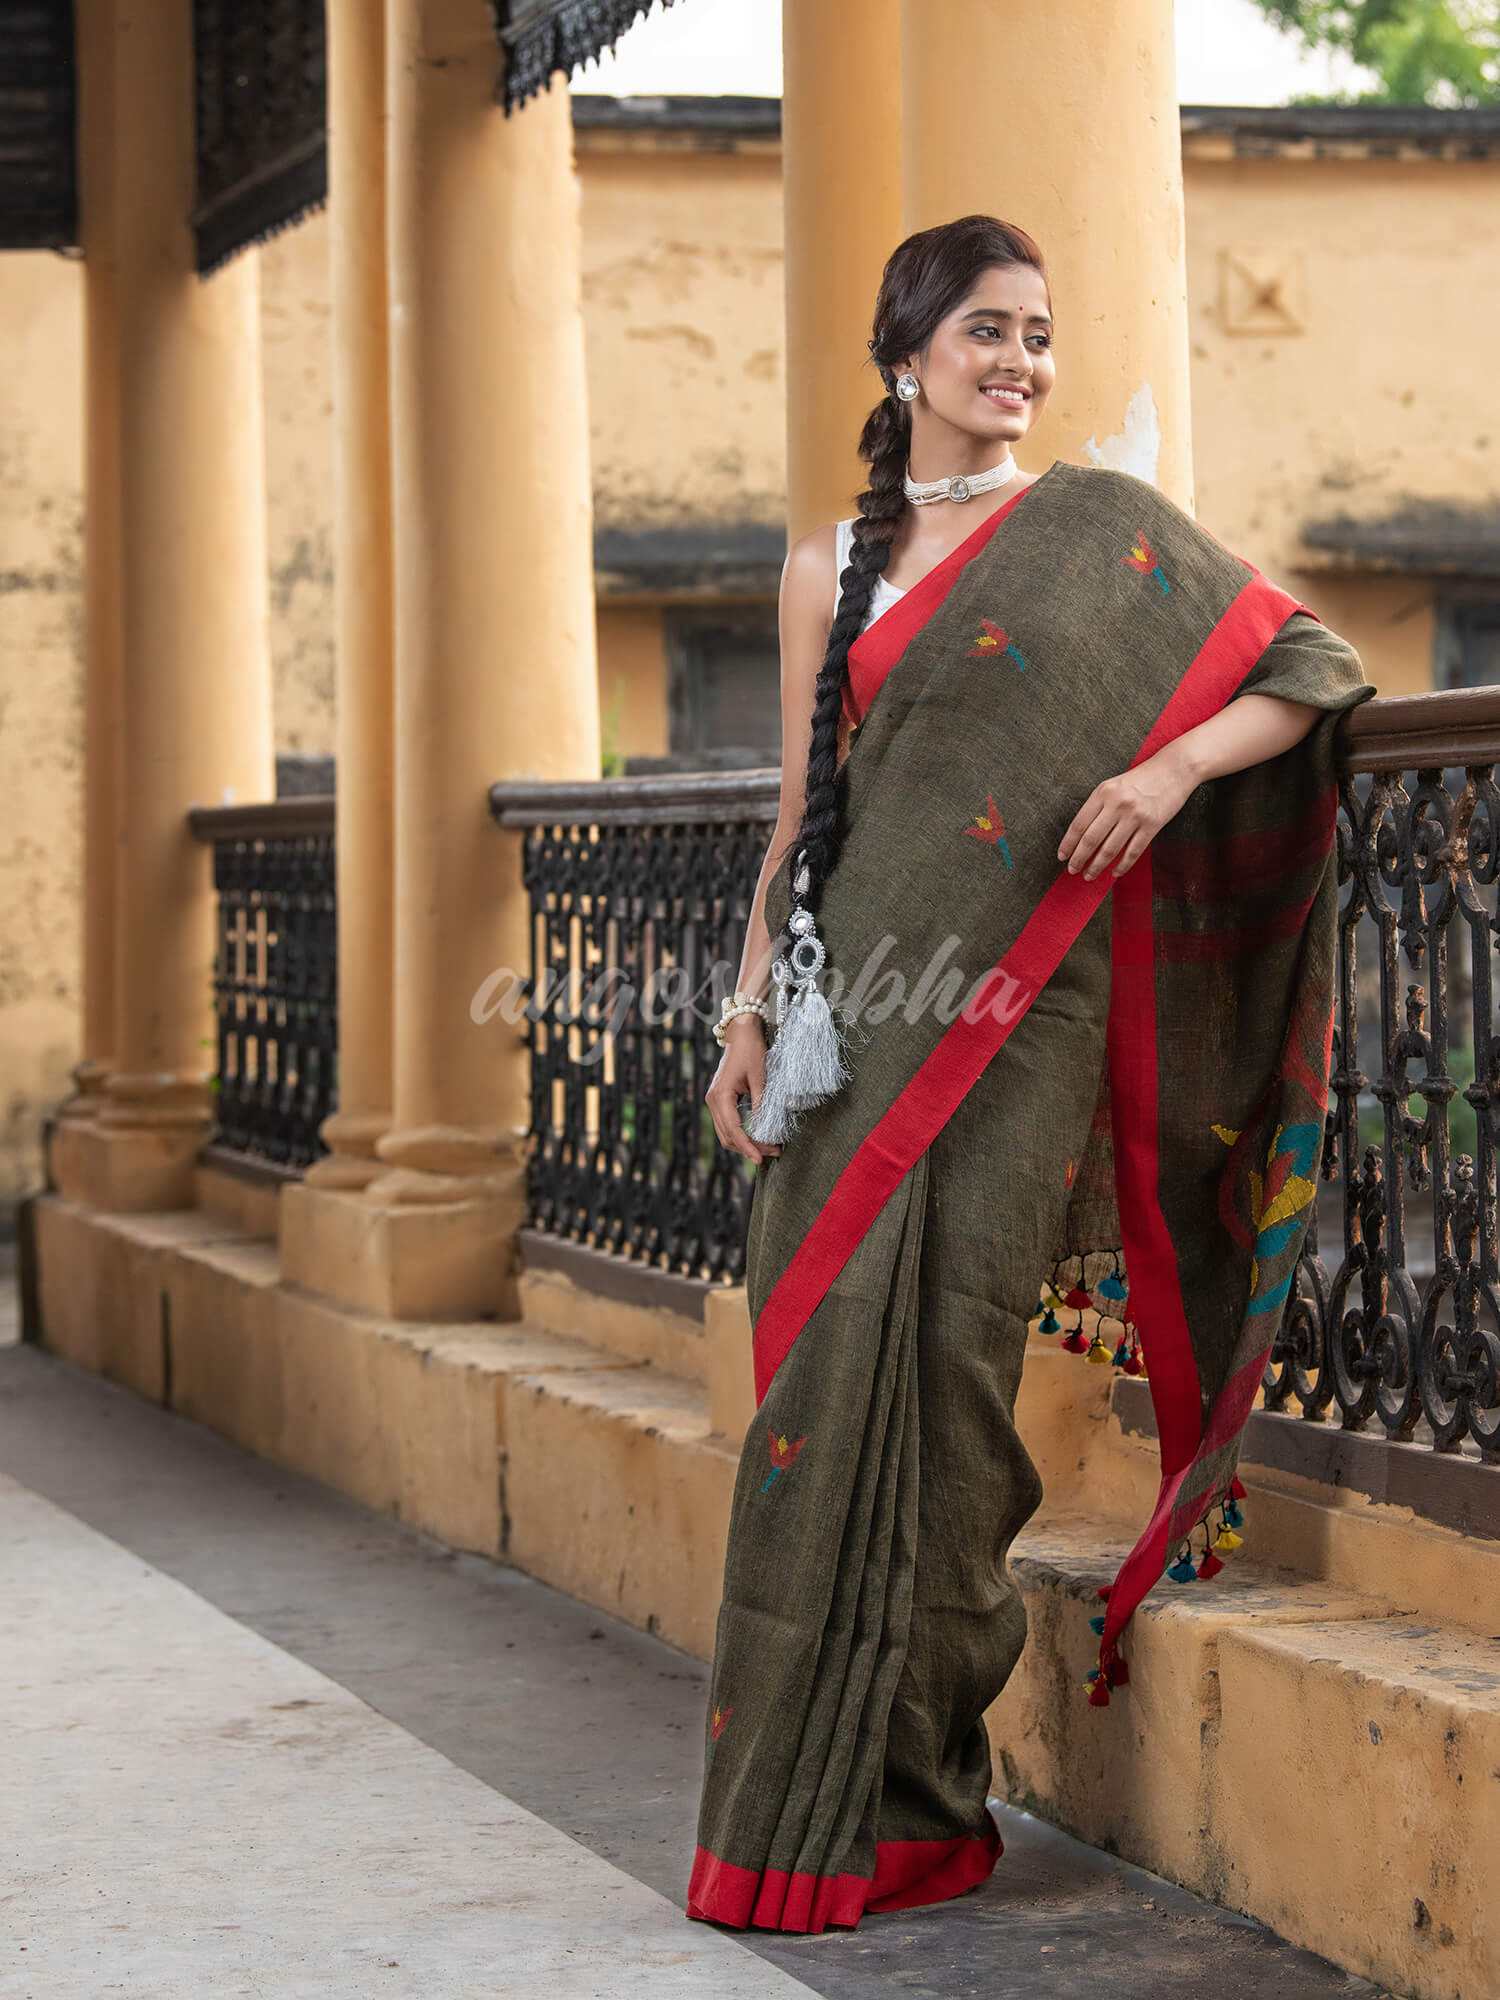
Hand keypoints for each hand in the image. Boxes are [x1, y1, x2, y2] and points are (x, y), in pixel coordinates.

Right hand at [706, 1014, 781, 1163]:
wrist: (740, 1034)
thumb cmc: (751, 1052)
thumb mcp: (760, 1078)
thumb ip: (762, 1105)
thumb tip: (767, 1131)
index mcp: (721, 1096)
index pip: (733, 1131)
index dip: (747, 1147)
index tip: (761, 1159)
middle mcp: (713, 1101)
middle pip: (727, 1137)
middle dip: (749, 1148)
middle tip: (774, 1152)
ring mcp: (714, 1101)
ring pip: (726, 1134)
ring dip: (745, 1143)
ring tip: (769, 1147)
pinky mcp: (719, 1101)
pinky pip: (727, 1125)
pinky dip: (741, 1134)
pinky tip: (758, 1136)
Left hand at [1057, 749, 1196, 881]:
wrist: (1175, 769)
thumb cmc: (1143, 778)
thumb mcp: (1114, 786)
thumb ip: (1099, 806)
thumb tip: (1083, 836)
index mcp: (1103, 792)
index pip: (1079, 824)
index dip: (1068, 843)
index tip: (1062, 856)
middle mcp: (1117, 804)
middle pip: (1091, 839)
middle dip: (1079, 858)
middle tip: (1072, 870)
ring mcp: (1135, 815)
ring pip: (1110, 849)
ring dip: (1097, 866)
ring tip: (1089, 875)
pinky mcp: (1152, 825)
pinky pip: (1133, 852)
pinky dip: (1122, 866)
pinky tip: (1114, 873)